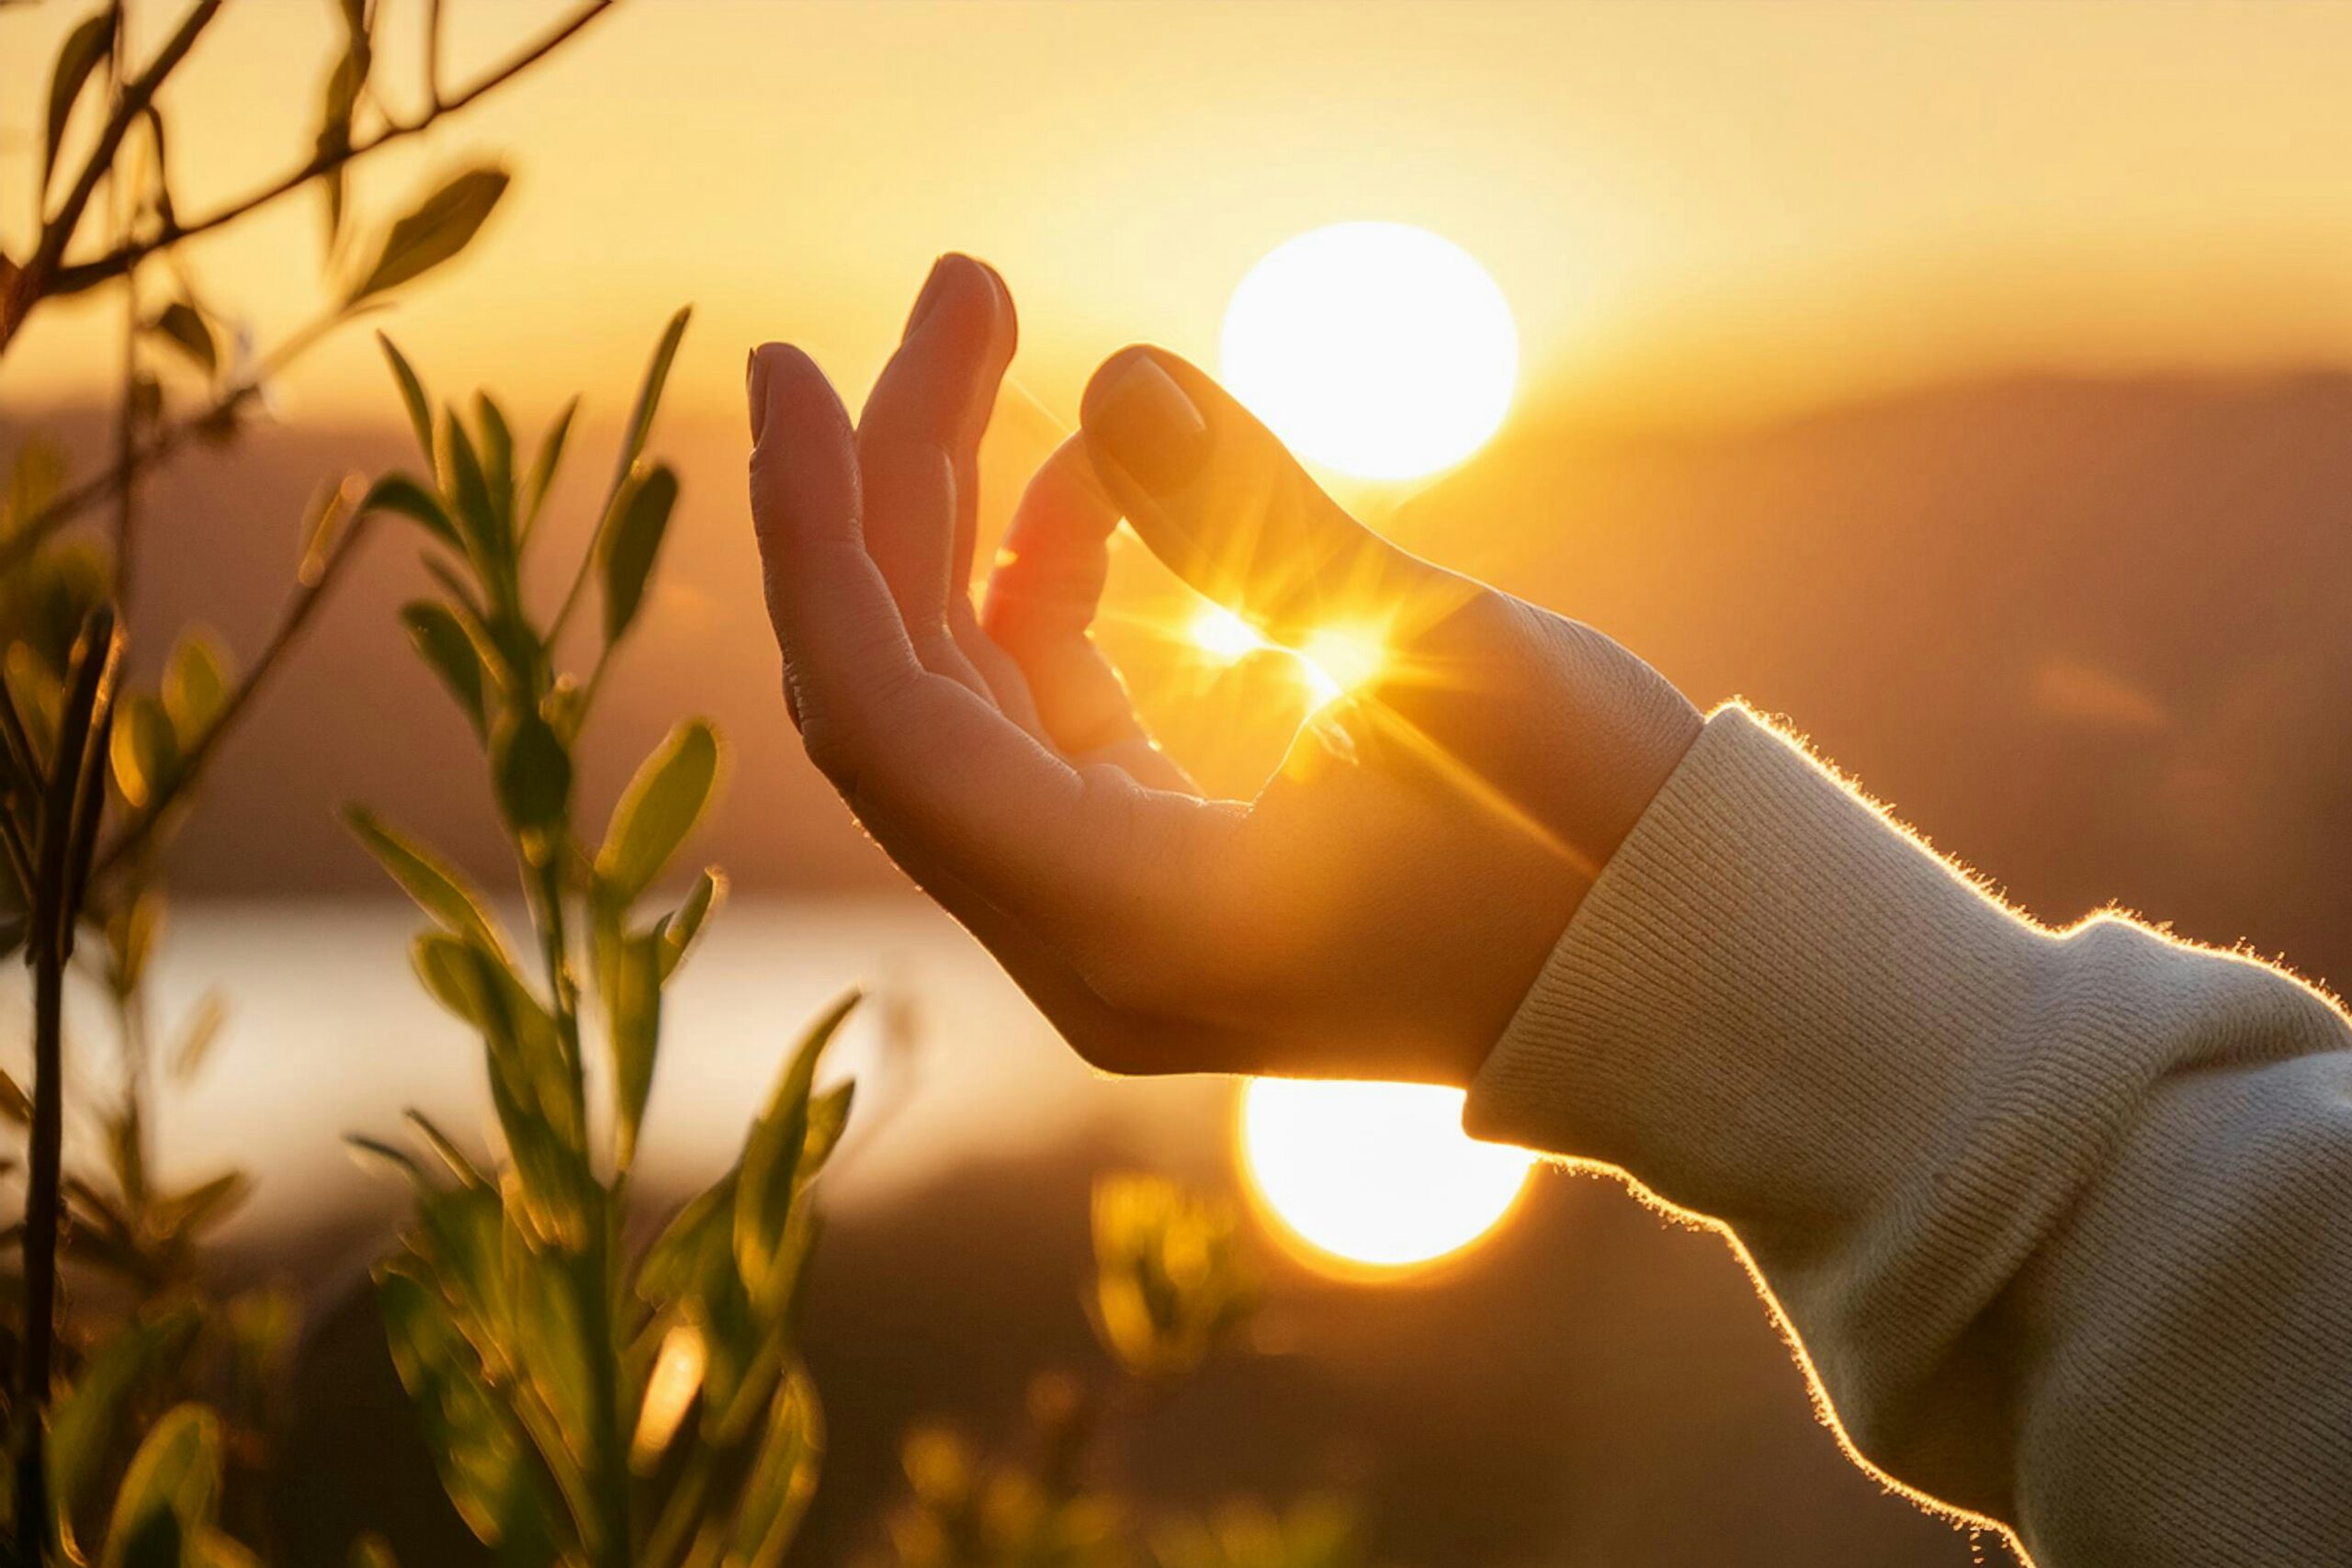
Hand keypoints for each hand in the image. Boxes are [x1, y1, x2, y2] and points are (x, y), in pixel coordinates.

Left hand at [747, 255, 1700, 1087]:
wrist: (1697, 990)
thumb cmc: (1610, 849)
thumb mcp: (1455, 666)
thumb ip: (1269, 526)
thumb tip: (1113, 376)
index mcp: (1137, 929)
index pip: (887, 727)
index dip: (820, 537)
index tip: (798, 367)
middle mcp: (1091, 951)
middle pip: (907, 703)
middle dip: (902, 489)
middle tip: (959, 288)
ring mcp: (1117, 929)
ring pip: (963, 711)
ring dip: (964, 530)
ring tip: (1001, 335)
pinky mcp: (1158, 890)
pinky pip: (1041, 735)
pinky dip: (1042, 605)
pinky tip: (1092, 488)